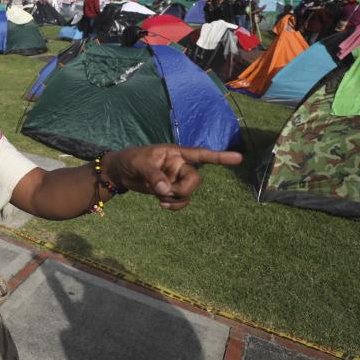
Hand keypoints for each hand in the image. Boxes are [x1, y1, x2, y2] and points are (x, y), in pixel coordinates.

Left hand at [102, 145, 241, 210]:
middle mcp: (179, 165)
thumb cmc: (129, 160)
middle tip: (165, 192)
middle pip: (195, 180)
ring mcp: (176, 178)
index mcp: (175, 153)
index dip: (220, 157)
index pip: (200, 154)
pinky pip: (182, 201)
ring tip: (159, 198)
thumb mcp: (139, 164)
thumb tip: (166, 189)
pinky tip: (162, 204)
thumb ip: (153, 175)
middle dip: (183, 189)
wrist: (120, 172)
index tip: (239, 158)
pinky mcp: (171, 190)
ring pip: (189, 192)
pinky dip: (175, 205)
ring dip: (177, 199)